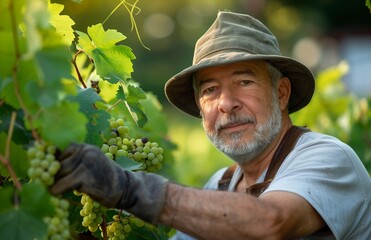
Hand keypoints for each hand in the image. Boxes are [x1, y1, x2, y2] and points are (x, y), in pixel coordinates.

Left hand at [50, 143, 168, 222]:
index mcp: (85, 147)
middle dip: (52, 174)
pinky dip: (56, 190)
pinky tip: (56, 194)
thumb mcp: (90, 163)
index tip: (49, 171)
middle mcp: (85, 151)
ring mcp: (85, 164)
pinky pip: (62, 184)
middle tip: (50, 183)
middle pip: (57, 163)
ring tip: (55, 189)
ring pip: (57, 173)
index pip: (59, 151)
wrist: (125, 187)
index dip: (52, 162)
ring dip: (53, 183)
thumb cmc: (104, 177)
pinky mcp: (85, 178)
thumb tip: (48, 164)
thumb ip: (74, 161)